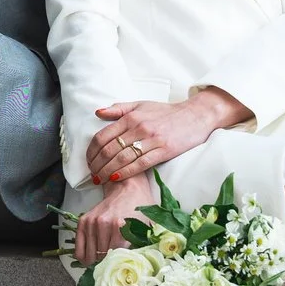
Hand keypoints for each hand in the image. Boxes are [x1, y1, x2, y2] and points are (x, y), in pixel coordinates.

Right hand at [75, 173, 159, 264]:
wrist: (127, 188)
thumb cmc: (139, 208)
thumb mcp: (147, 226)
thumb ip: (144, 245)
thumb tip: (140, 266)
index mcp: (120, 227)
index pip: (115, 257)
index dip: (118, 266)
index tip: (121, 269)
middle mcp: (103, 224)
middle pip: (101, 258)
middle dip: (106, 265)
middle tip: (112, 267)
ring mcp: (92, 223)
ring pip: (89, 256)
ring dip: (95, 262)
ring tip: (103, 263)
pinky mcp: (83, 221)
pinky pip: (78, 248)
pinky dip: (83, 257)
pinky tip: (90, 259)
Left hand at [84, 88, 251, 184]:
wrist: (195, 115)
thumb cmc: (166, 112)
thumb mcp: (141, 105)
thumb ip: (119, 109)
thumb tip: (98, 112)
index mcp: (131, 116)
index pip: (103, 135)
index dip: (92, 151)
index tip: (88, 161)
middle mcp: (139, 127)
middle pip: (110, 149)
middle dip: (97, 165)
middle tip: (92, 175)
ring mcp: (152, 139)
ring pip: (122, 158)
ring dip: (107, 172)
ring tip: (100, 180)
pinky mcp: (164, 150)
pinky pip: (140, 164)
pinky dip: (125, 172)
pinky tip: (116, 179)